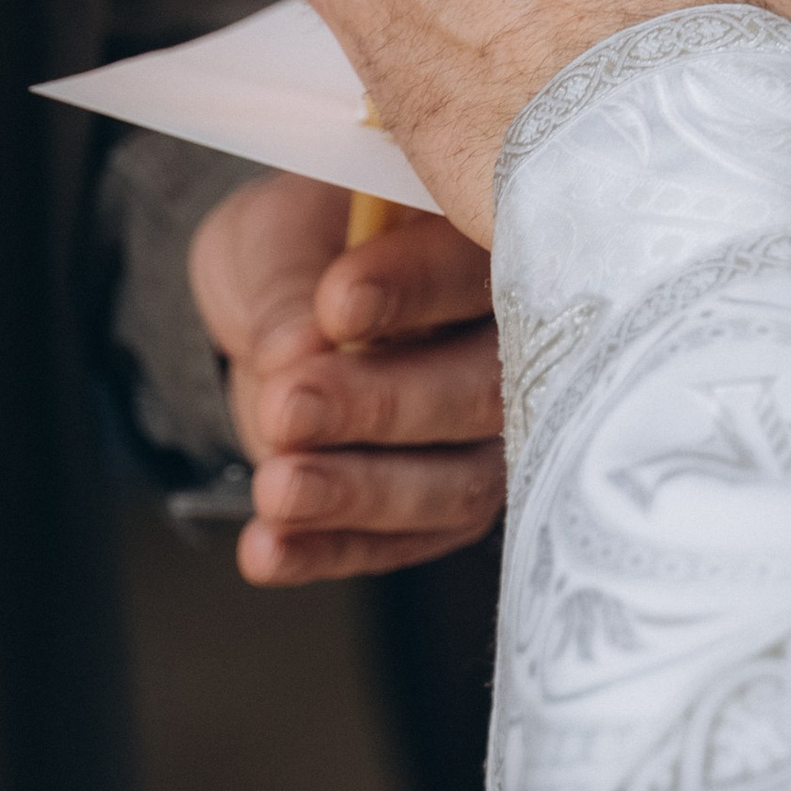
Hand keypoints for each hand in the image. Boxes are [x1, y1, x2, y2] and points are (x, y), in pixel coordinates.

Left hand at [189, 170, 503, 583]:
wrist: (284, 309)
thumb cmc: (301, 249)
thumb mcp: (277, 240)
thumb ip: (292, 289)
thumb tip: (300, 352)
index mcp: (491, 246)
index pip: (479, 267)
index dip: (417, 288)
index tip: (337, 304)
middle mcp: (522, 348)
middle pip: (485, 390)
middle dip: (381, 404)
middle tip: (289, 406)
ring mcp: (495, 439)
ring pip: (458, 482)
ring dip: (360, 492)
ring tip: (276, 489)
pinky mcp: (450, 507)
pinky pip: (403, 543)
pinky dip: (331, 550)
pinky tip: (267, 550)